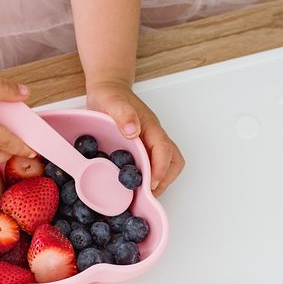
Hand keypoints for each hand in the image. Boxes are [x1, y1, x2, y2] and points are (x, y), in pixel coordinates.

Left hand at [85, 80, 184, 194]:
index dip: (161, 170)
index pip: (165, 150)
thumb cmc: (110, 95)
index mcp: (150, 127)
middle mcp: (155, 136)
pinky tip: (134, 185)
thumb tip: (133, 132)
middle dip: (165, 180)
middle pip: (173, 161)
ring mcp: (151, 143)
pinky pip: (155, 165)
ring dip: (160, 181)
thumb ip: (122, 114)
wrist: (108, 89)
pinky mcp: (144, 149)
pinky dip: (150, 178)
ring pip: (168, 164)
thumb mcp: (111, 101)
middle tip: (147, 195)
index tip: (151, 185)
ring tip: (142, 193)